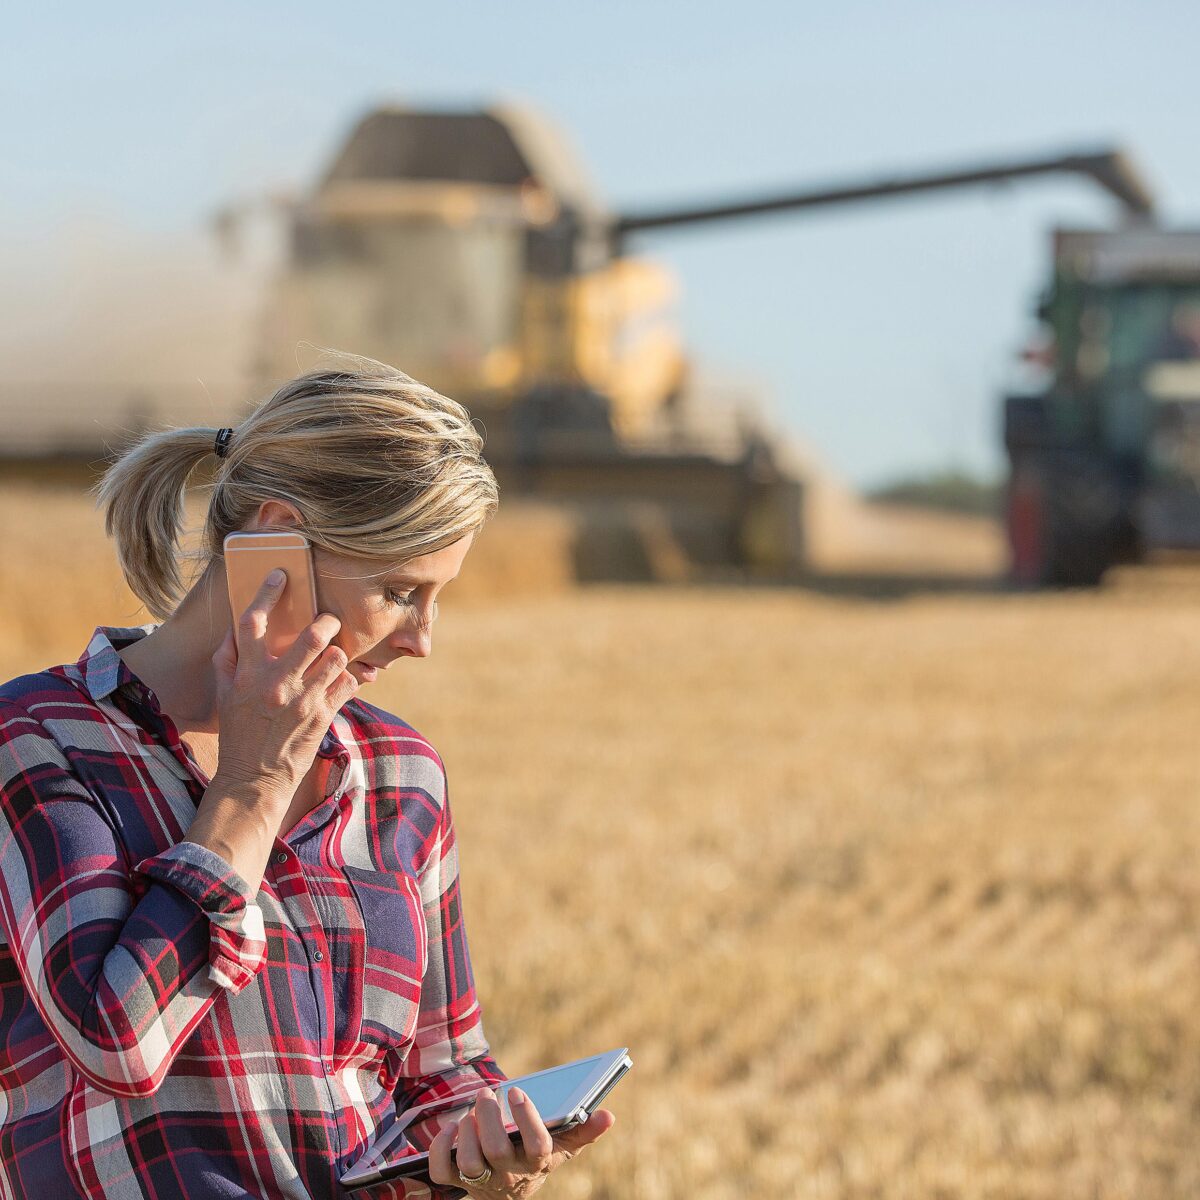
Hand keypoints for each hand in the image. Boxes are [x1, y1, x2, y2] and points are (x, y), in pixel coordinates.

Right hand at [209, 569, 357, 808]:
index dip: (267, 593)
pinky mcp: (323, 716)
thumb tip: (236, 630)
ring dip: (338, 654)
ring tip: (332, 659)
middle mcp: (276, 684)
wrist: (254, 779)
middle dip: (327, 622)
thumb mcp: (223, 696)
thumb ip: (228, 660)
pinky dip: (348, 679)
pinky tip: (339, 682)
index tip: (280, 575)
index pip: (253, 623)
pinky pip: (348, 683)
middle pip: (313, 635)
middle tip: (328, 622)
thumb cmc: (238, 733)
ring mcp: (303, 700)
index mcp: (247, 674)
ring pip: (337, 657)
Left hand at [428, 1087, 615, 1198]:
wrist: (510, 1188)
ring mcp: (482, 1180)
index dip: (526, 1119)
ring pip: (469, 1164)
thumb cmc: (535, 1154)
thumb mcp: (562, 1146)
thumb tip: (609, 1115)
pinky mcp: (458, 1182)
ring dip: (467, 1134)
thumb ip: (584, 1131)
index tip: (517, 1092)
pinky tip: (451, 1128)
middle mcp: (509, 1175)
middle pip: (497, 1152)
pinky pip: (442, 1172)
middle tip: (487, 1092)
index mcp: (536, 1163)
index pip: (537, 1146)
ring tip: (472, 1111)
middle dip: (489, 1119)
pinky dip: (440, 1148)